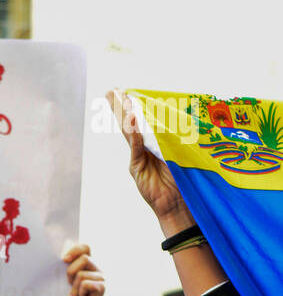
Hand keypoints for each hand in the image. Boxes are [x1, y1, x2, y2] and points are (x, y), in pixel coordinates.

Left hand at [62, 244, 104, 295]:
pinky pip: (86, 284)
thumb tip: (60, 257)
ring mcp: (102, 278)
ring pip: (82, 274)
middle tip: (68, 283)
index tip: (63, 260)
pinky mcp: (102, 288)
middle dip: (71, 271)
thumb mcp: (66, 281)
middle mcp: (98, 269)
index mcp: (89, 264)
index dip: (75, 250)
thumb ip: (66, 267)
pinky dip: (79, 293)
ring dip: (74, 287)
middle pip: (84, 258)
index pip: (86, 248)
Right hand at [108, 90, 194, 234]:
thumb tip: (178, 117)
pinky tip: (131, 121)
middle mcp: (143, 151)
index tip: (128, 91)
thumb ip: (175, 138)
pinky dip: (134, 136)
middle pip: (130, 125)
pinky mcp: (137, 170)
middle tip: (113, 90)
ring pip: (129, 133)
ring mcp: (138, 160)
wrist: (178, 205)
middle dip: (121, 107)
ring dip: (124, 116)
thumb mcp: (180, 153)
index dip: (135, 107)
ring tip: (118, 99)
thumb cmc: (182, 181)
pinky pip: (136, 149)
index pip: (142, 122)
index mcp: (153, 145)